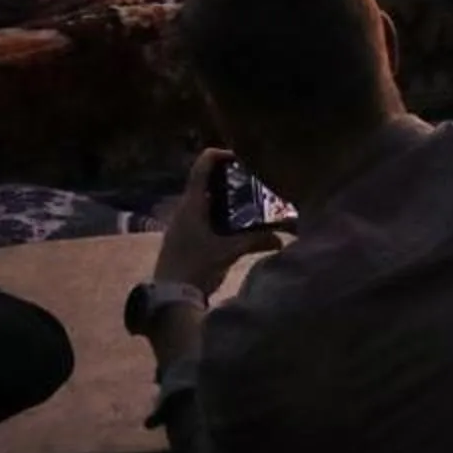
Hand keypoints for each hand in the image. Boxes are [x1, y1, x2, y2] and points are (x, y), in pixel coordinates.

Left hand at [154, 148, 283, 294]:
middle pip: (206, 180)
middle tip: (254, 183)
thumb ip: (256, 241)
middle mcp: (183, 208)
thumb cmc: (196, 267)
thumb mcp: (228, 252)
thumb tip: (282, 239)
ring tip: (249, 204)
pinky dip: (217, 213)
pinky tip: (233, 227)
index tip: (243, 158)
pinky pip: (201, 215)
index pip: (203, 164)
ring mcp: (180, 223)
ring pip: (204, 199)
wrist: (169, 298)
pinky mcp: (181, 237)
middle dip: (230, 179)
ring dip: (224, 198)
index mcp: (192, 204)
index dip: (222, 154)